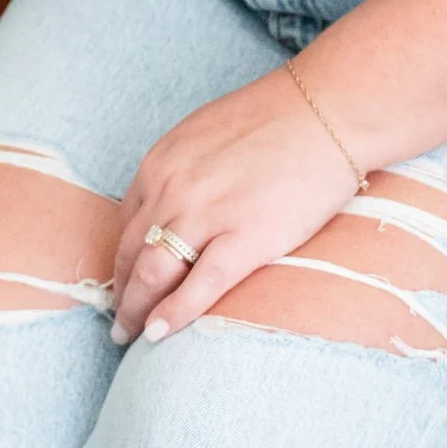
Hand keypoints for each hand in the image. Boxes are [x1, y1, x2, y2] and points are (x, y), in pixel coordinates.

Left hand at [112, 70, 363, 341]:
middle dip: (121, 293)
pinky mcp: (245, 238)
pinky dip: (173, 315)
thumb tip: (175, 201)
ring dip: (135, 311)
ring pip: (153, 274)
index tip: (124, 281)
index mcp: (161, 163)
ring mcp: (206, 215)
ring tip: (132, 336)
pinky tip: (159, 334)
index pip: (127, 223)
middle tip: (119, 321)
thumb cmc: (278, 119)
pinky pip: (199, 287)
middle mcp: (172, 189)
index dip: (121, 259)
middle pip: (131, 253)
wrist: (327, 111)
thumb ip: (183, 169)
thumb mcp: (207, 134)